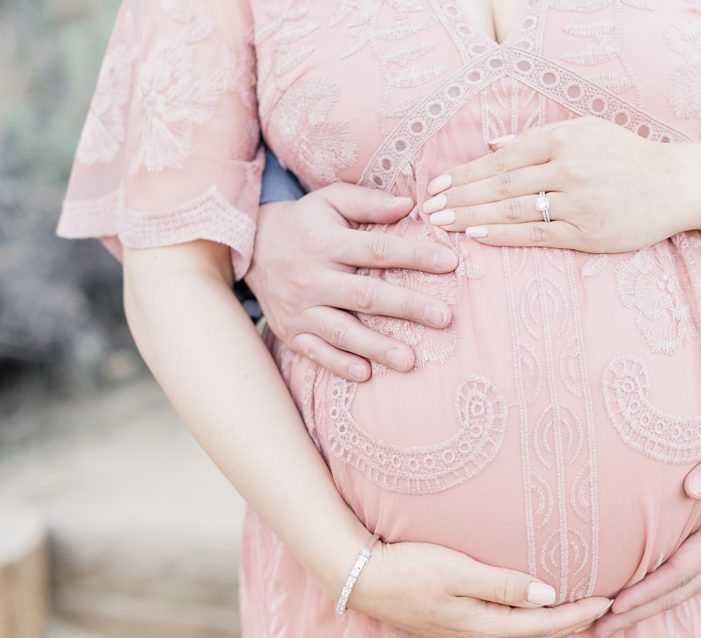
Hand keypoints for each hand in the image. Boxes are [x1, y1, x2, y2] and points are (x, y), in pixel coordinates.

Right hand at [245, 182, 460, 381]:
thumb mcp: (331, 200)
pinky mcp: (291, 332)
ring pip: (342, 330)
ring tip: (409, 361)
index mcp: (326, 243)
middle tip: (443, 317)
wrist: (250, 248)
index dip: (415, 256)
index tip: (450, 263)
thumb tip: (409, 204)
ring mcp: (300, 309)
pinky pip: (316, 352)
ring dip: (376, 347)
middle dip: (407, 307)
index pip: (378, 250)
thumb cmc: (305, 223)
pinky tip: (366, 375)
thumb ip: (369, 202)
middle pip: (365, 295)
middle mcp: (312, 278)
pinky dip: (339, 364)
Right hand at [348, 541, 612, 637]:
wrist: (364, 578)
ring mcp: (463, 635)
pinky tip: (529, 616)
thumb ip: (503, 584)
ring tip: (575, 615)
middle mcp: (476, 636)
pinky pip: (503, 633)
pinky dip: (527, 627)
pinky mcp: (453, 627)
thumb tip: (548, 594)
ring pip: (520, 637)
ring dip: (551, 628)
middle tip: (602, 609)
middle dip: (572, 624)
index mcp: (482, 624)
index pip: (544, 623)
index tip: (607, 601)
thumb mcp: (458, 571)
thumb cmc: (409, 568)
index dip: (578, 614)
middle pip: (537, 635)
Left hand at [420, 117, 700, 251]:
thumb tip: (492, 145)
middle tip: (429, 208)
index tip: (439, 183)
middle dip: (460, 196)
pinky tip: (478, 235)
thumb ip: (538, 138)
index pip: (503, 158)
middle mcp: (569, 167)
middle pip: (502, 184)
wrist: (676, 185)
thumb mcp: (587, 131)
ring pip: (514, 210)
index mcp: (564, 139)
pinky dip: (505, 235)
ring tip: (443, 223)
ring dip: (473, 216)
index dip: (467, 172)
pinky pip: (537, 235)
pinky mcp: (588, 232)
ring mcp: (578, 202)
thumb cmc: (628, 157)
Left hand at [594, 415, 700, 637]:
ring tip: (614, 620)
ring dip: (652, 605)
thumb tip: (691, 487)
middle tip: (601, 629)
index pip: (683, 568)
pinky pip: (694, 574)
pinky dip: (668, 589)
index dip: (649, 588)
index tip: (616, 604)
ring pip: (688, 587)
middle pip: (681, 589)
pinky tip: (646, 593)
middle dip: (641, 611)